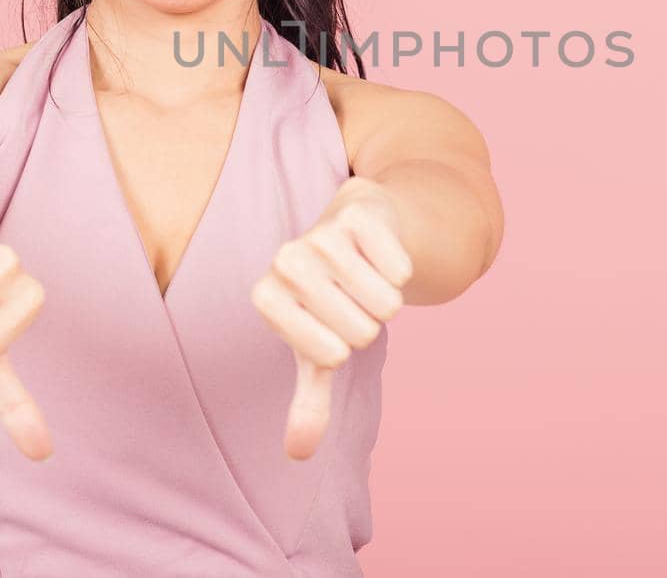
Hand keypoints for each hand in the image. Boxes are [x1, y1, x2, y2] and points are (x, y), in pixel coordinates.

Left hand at [250, 176, 412, 460]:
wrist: (353, 228)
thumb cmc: (328, 298)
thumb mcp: (315, 350)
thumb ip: (308, 402)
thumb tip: (298, 453)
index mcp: (266, 297)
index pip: (330, 354)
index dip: (343, 346)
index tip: (329, 324)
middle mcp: (286, 261)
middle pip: (363, 331)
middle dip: (368, 323)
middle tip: (351, 298)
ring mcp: (321, 233)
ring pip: (387, 303)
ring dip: (386, 298)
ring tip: (363, 277)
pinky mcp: (358, 214)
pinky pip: (400, 268)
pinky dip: (400, 269)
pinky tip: (377, 253)